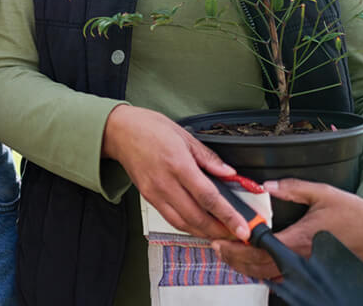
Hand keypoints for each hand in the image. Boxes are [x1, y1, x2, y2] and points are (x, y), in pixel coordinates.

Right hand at [101, 104, 248, 241]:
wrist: (119, 131)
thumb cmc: (150, 128)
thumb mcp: (184, 136)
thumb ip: (208, 157)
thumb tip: (228, 173)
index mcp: (178, 164)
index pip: (208, 197)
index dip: (228, 216)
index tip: (243, 228)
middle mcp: (166, 183)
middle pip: (197, 217)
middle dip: (220, 230)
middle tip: (237, 234)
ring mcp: (155, 193)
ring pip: (183, 223)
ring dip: (204, 232)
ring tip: (222, 233)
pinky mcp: (148, 198)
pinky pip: (171, 219)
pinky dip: (188, 227)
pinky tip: (199, 226)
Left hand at [211, 178, 362, 279]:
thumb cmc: (351, 211)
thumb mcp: (321, 192)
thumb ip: (291, 187)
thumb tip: (265, 185)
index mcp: (299, 239)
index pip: (259, 248)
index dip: (237, 247)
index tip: (220, 239)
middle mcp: (300, 259)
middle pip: (258, 267)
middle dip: (235, 259)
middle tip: (218, 247)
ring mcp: (307, 268)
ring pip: (269, 276)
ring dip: (246, 267)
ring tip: (229, 255)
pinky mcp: (312, 272)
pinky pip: (282, 278)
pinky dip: (264, 272)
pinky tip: (253, 263)